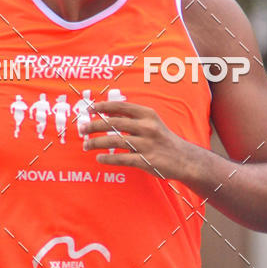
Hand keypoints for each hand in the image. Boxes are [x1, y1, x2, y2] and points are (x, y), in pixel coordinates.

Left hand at [82, 101, 198, 180]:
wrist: (184, 159)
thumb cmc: (163, 140)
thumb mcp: (152, 123)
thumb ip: (132, 118)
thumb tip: (107, 114)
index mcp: (148, 115)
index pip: (121, 107)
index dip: (103, 107)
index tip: (89, 109)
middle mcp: (147, 127)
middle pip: (114, 123)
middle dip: (94, 125)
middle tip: (82, 128)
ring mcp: (147, 144)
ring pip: (115, 141)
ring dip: (97, 142)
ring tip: (86, 145)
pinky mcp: (146, 160)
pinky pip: (122, 159)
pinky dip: (108, 158)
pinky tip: (99, 158)